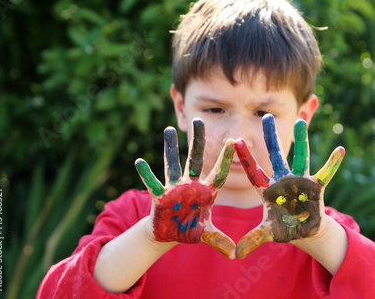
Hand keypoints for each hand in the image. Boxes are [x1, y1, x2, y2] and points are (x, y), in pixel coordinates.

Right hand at [135, 118, 236, 258]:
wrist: (170, 233)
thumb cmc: (190, 229)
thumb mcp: (206, 234)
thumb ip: (220, 241)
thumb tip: (236, 255)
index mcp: (206, 192)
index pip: (217, 173)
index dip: (225, 159)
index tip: (234, 141)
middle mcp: (191, 185)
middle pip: (195, 159)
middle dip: (197, 141)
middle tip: (200, 120)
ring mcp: (174, 188)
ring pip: (173, 164)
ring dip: (171, 148)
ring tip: (169, 129)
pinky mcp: (159, 196)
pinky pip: (152, 183)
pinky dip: (146, 174)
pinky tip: (139, 161)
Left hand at [234, 114, 344, 258]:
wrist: (303, 231)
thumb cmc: (283, 229)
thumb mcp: (268, 233)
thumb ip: (253, 239)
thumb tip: (236, 255)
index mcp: (268, 189)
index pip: (254, 171)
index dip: (245, 158)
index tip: (235, 141)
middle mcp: (283, 180)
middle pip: (276, 155)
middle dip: (272, 137)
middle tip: (266, 117)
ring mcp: (300, 181)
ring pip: (300, 157)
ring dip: (301, 141)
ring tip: (300, 122)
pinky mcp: (316, 187)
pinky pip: (325, 173)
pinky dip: (332, 163)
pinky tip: (340, 150)